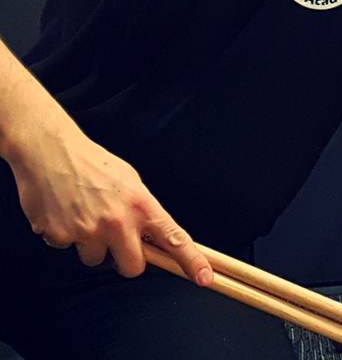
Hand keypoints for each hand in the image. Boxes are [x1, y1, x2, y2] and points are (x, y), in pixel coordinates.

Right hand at [9, 122, 211, 284]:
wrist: (50, 151)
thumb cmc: (92, 163)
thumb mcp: (130, 181)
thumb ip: (141, 210)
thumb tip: (152, 235)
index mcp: (140, 204)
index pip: (173, 237)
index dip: (191, 260)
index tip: (204, 277)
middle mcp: (117, 221)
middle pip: (133, 267)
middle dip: (126, 259)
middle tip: (115, 237)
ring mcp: (88, 231)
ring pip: (96, 260)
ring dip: (91, 245)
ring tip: (83, 214)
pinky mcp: (59, 237)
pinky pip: (66, 249)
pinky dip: (64, 235)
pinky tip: (63, 212)